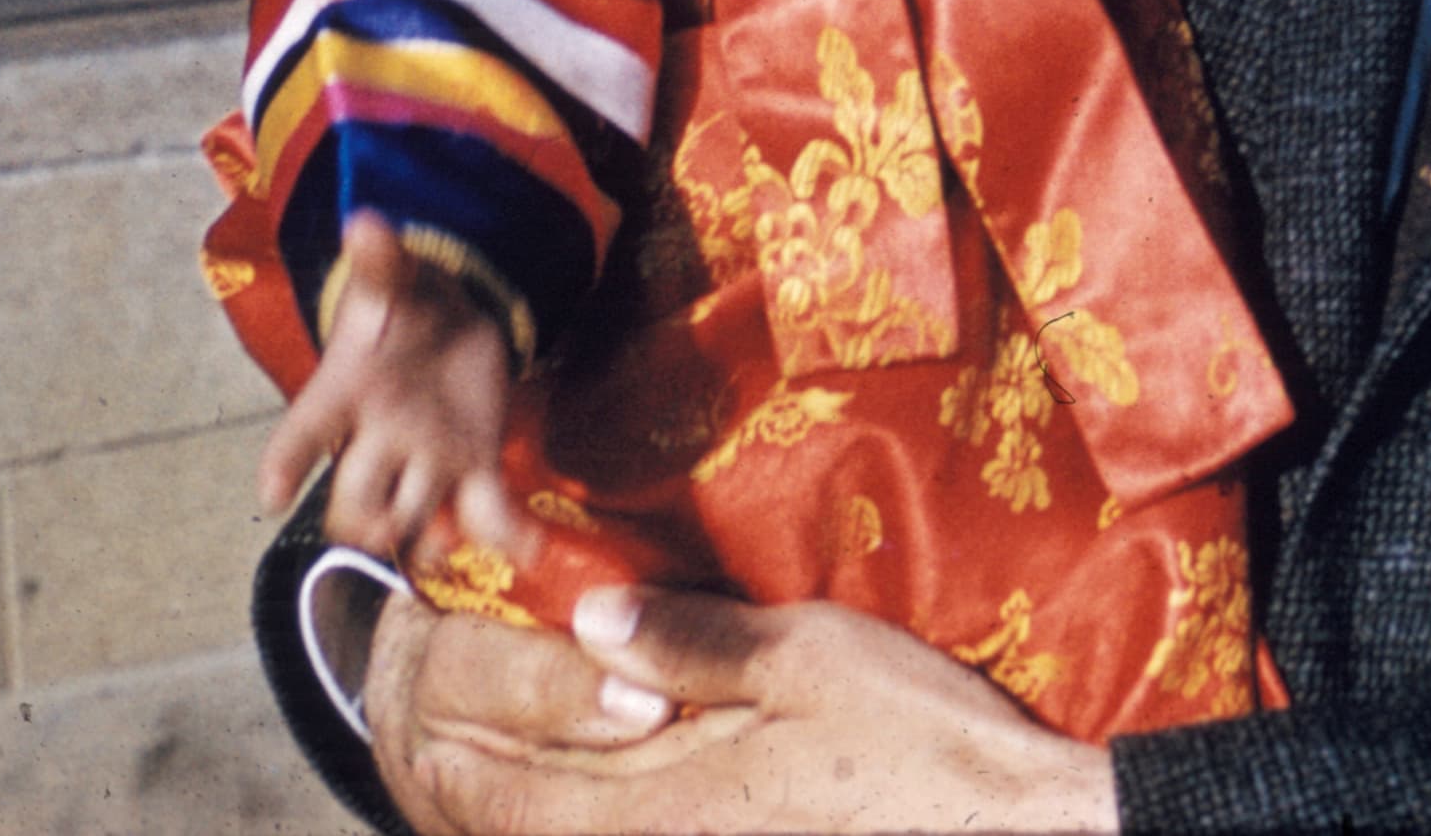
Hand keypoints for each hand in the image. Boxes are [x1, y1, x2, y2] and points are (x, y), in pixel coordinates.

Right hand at [255, 213, 537, 563]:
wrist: (450, 318)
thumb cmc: (403, 304)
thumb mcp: (392, 279)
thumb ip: (380, 260)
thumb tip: (365, 222)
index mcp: (343, 395)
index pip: (301, 432)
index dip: (283, 463)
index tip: (272, 494)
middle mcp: (376, 441)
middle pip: (354, 498)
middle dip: (363, 518)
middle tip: (381, 525)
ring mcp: (426, 462)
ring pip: (416, 518)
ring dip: (430, 536)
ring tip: (449, 540)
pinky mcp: (474, 466)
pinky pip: (485, 511)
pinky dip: (505, 534)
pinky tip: (529, 546)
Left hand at [369, 582, 1120, 834]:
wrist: (1014, 833)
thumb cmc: (922, 743)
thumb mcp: (811, 658)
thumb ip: (694, 643)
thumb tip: (592, 616)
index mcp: (662, 808)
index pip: (511, 794)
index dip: (455, 747)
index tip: (416, 701)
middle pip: (525, 835)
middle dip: (470, 782)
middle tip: (432, 732)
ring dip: (524, 809)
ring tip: (493, 764)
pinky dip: (586, 823)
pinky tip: (601, 798)